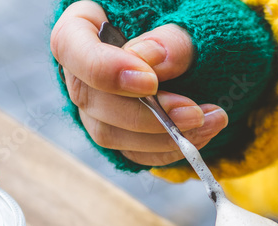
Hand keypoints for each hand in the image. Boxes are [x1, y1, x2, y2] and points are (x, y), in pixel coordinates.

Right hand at [50, 1, 228, 165]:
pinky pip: (132, 153)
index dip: (104, 69)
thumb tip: (153, 59)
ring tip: (208, 122)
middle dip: (145, 114)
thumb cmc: (189, 24)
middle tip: (192, 112)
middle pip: (90, 98)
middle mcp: (81, 70)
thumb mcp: (186, 19)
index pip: (70, 46)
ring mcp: (95, 106)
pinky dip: (168, 150)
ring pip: (108, 133)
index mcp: (85, 27)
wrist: (206, 50)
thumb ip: (170, 38)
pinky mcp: (117, 133)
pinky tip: (200, 136)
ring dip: (162, 136)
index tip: (150, 82)